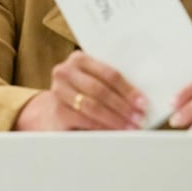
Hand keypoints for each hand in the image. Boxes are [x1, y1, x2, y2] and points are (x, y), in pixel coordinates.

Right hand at [14, 50, 146, 130]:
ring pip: (92, 105)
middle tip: (138, 117)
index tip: (142, 102)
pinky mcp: (57, 110)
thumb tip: (139, 100)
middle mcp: (66, 72)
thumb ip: (109, 84)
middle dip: (122, 106)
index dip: (128, 89)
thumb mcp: (91, 82)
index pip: (109, 74)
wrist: (49, 112)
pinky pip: (83, 119)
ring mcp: (58, 91)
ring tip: (129, 127)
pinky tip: (112, 131)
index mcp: (79, 59)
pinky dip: (100, 126)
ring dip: (114, 118)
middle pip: (100, 90)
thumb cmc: (79, 94)